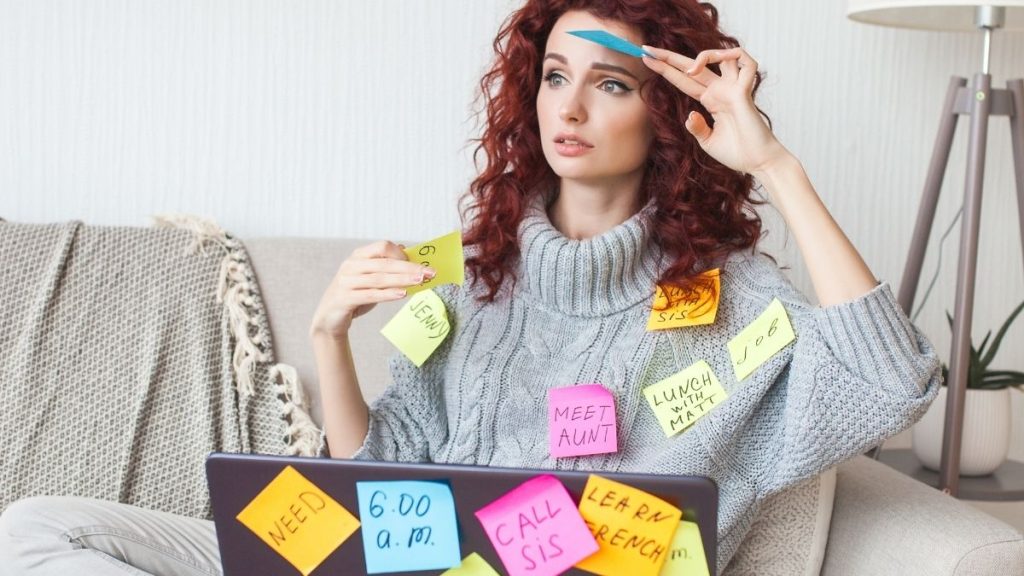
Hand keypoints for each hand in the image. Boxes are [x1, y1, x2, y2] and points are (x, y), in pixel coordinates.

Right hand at [310, 240, 434, 340]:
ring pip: (379, 278)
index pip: (382, 247)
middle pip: (384, 263)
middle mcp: (351, 265)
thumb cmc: (355, 295)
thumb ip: (385, 265)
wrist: (330, 318)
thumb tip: (405, 249)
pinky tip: (402, 294)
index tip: (420, 263)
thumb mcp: (371, 278)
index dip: (402, 254)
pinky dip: (388, 294)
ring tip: (419, 281)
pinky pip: (370, 294)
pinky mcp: (344, 298)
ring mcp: (346, 281)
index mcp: (358, 256)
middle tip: (429, 272)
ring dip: (402, 279)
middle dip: (409, 267)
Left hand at [641, 45, 791, 175]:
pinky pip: (747, 62)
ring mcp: (733, 89)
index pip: (685, 80)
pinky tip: (716, 64)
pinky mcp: (745, 92)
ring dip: (705, 54)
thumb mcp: (707, 141)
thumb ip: (696, 127)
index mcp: (710, 101)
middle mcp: (721, 91)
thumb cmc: (737, 153)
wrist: (757, 164)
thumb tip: (690, 115)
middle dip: (670, 57)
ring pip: (723, 55)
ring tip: (689, 69)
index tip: (646, 60)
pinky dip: (733, 56)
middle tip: (647, 49)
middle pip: (695, 66)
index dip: (666, 70)